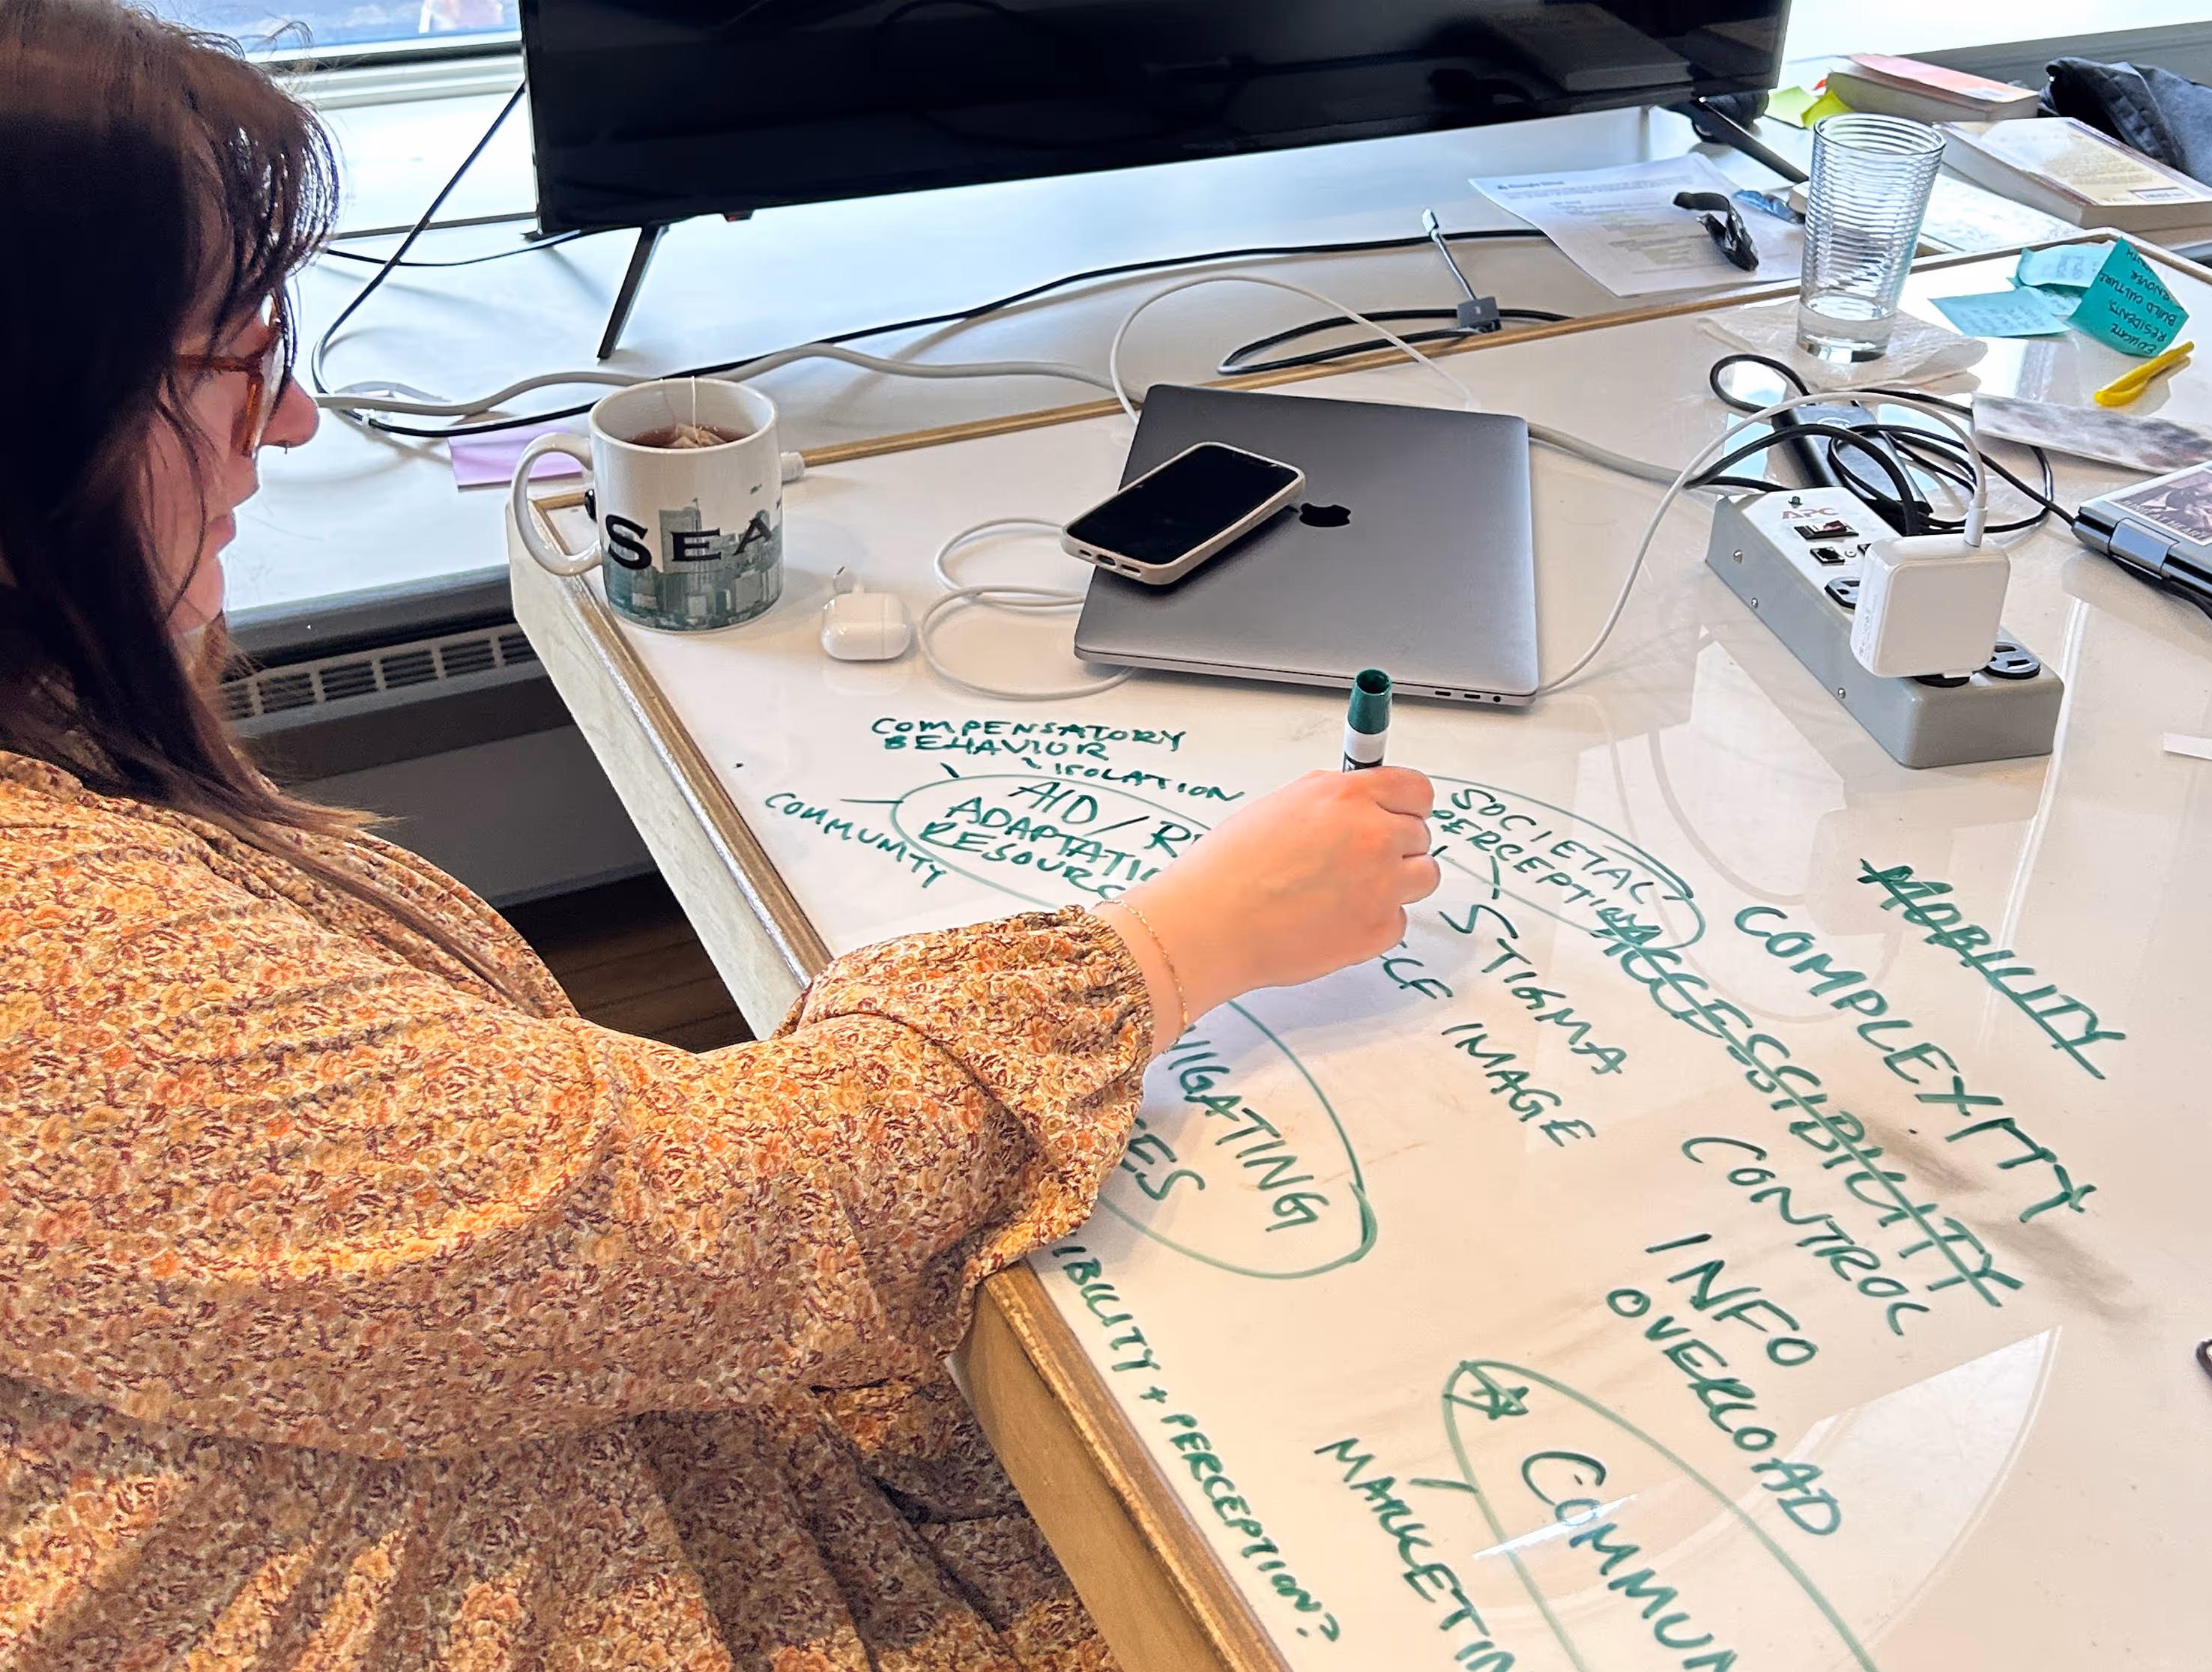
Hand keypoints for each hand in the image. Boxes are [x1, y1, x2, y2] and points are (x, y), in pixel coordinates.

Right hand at [1097, 768, 1438, 1035]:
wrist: (1212, 923)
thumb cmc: (1229, 869)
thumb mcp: (1281, 807)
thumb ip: (1331, 802)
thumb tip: (1358, 805)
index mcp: (1346, 796)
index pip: (1416, 789)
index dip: (1409, 805)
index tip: (1404, 814)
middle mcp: (1372, 833)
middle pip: (1421, 835)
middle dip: (1396, 847)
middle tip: (1358, 863)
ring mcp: (1382, 883)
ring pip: (1423, 877)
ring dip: (1396, 883)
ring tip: (1350, 893)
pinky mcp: (1379, 928)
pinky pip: (1398, 921)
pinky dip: (1374, 923)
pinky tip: (1335, 921)